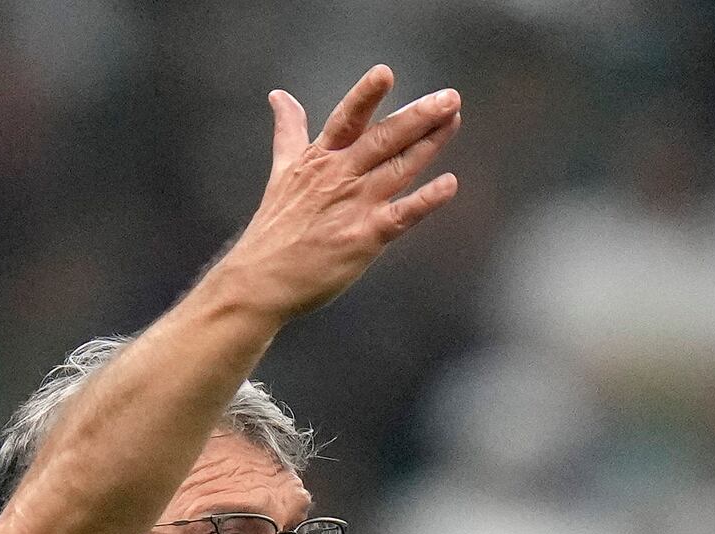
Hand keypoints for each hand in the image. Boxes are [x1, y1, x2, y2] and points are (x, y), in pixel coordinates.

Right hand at [216, 66, 462, 321]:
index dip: (366, 96)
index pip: (346, 118)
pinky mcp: (365, 236)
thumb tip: (279, 96)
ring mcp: (354, 205)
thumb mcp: (281, 170)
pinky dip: (427, 199)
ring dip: (429, 144)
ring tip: (453, 120)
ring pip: (399, 168)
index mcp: (320, 158)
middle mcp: (339, 176)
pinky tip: (449, 184)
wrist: (261, 280)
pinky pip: (403, 214)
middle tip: (450, 97)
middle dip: (418, 116)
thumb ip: (289, 130)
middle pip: (383, 138)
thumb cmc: (275, 228)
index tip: (385, 72)